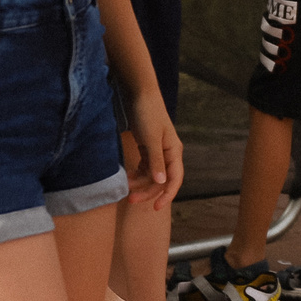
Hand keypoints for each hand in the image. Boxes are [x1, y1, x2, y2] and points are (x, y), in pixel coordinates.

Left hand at [124, 88, 183, 209]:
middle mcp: (168, 154)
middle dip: (148, 191)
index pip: (175, 180)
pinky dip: (137, 173)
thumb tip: (162, 182)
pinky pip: (145, 167)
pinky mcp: (147, 147)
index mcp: (174, 152)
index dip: (167, 195)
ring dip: (140, 183)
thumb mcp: (151, 139)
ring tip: (126, 187)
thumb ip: (156, 161)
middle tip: (131, 199)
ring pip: (152, 175)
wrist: (139, 93)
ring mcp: (157, 151)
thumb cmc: (148, 113)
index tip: (156, 207)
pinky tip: (128, 177)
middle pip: (161, 180)